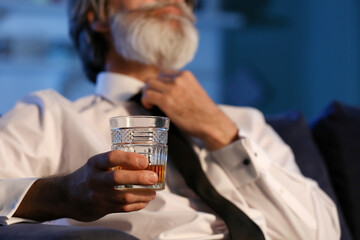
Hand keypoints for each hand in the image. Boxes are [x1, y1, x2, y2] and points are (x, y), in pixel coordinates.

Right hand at [14, 151, 157, 221]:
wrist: (69, 197)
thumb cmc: (91, 175)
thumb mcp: (98, 163)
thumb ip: (117, 163)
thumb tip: (147, 163)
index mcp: (95, 164)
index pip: (112, 157)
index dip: (130, 159)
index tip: (144, 161)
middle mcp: (95, 179)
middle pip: (117, 178)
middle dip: (139, 178)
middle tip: (153, 177)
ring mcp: (98, 196)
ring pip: (123, 197)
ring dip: (143, 194)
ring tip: (154, 191)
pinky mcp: (102, 209)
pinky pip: (123, 208)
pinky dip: (137, 204)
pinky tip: (146, 200)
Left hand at [141, 71, 238, 150]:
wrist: (212, 123)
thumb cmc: (205, 113)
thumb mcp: (195, 92)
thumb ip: (183, 88)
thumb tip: (171, 94)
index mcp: (186, 75)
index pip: (164, 74)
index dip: (159, 84)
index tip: (160, 92)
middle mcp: (178, 79)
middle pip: (155, 78)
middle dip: (151, 88)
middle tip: (153, 99)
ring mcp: (171, 89)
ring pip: (149, 84)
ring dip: (147, 93)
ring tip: (151, 103)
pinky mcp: (166, 100)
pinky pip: (148, 95)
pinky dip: (146, 100)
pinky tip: (150, 107)